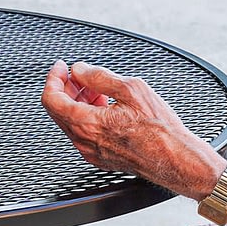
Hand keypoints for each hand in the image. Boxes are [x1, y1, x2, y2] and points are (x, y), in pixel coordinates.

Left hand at [42, 60, 223, 197]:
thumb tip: (80, 70)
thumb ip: (99, 77)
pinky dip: (86, 115)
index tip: (61, 68)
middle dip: (66, 88)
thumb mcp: (131, 89)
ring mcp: (91, 151)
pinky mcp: (100, 157)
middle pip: (58, 111)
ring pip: (71, 122)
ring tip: (95, 89)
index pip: (51, 100)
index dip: (53, 79)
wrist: (175, 157)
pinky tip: (104, 106)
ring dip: (77, 101)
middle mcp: (84, 141)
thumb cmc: (159, 128)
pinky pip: (83, 133)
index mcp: (87, 123)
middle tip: (79, 75)